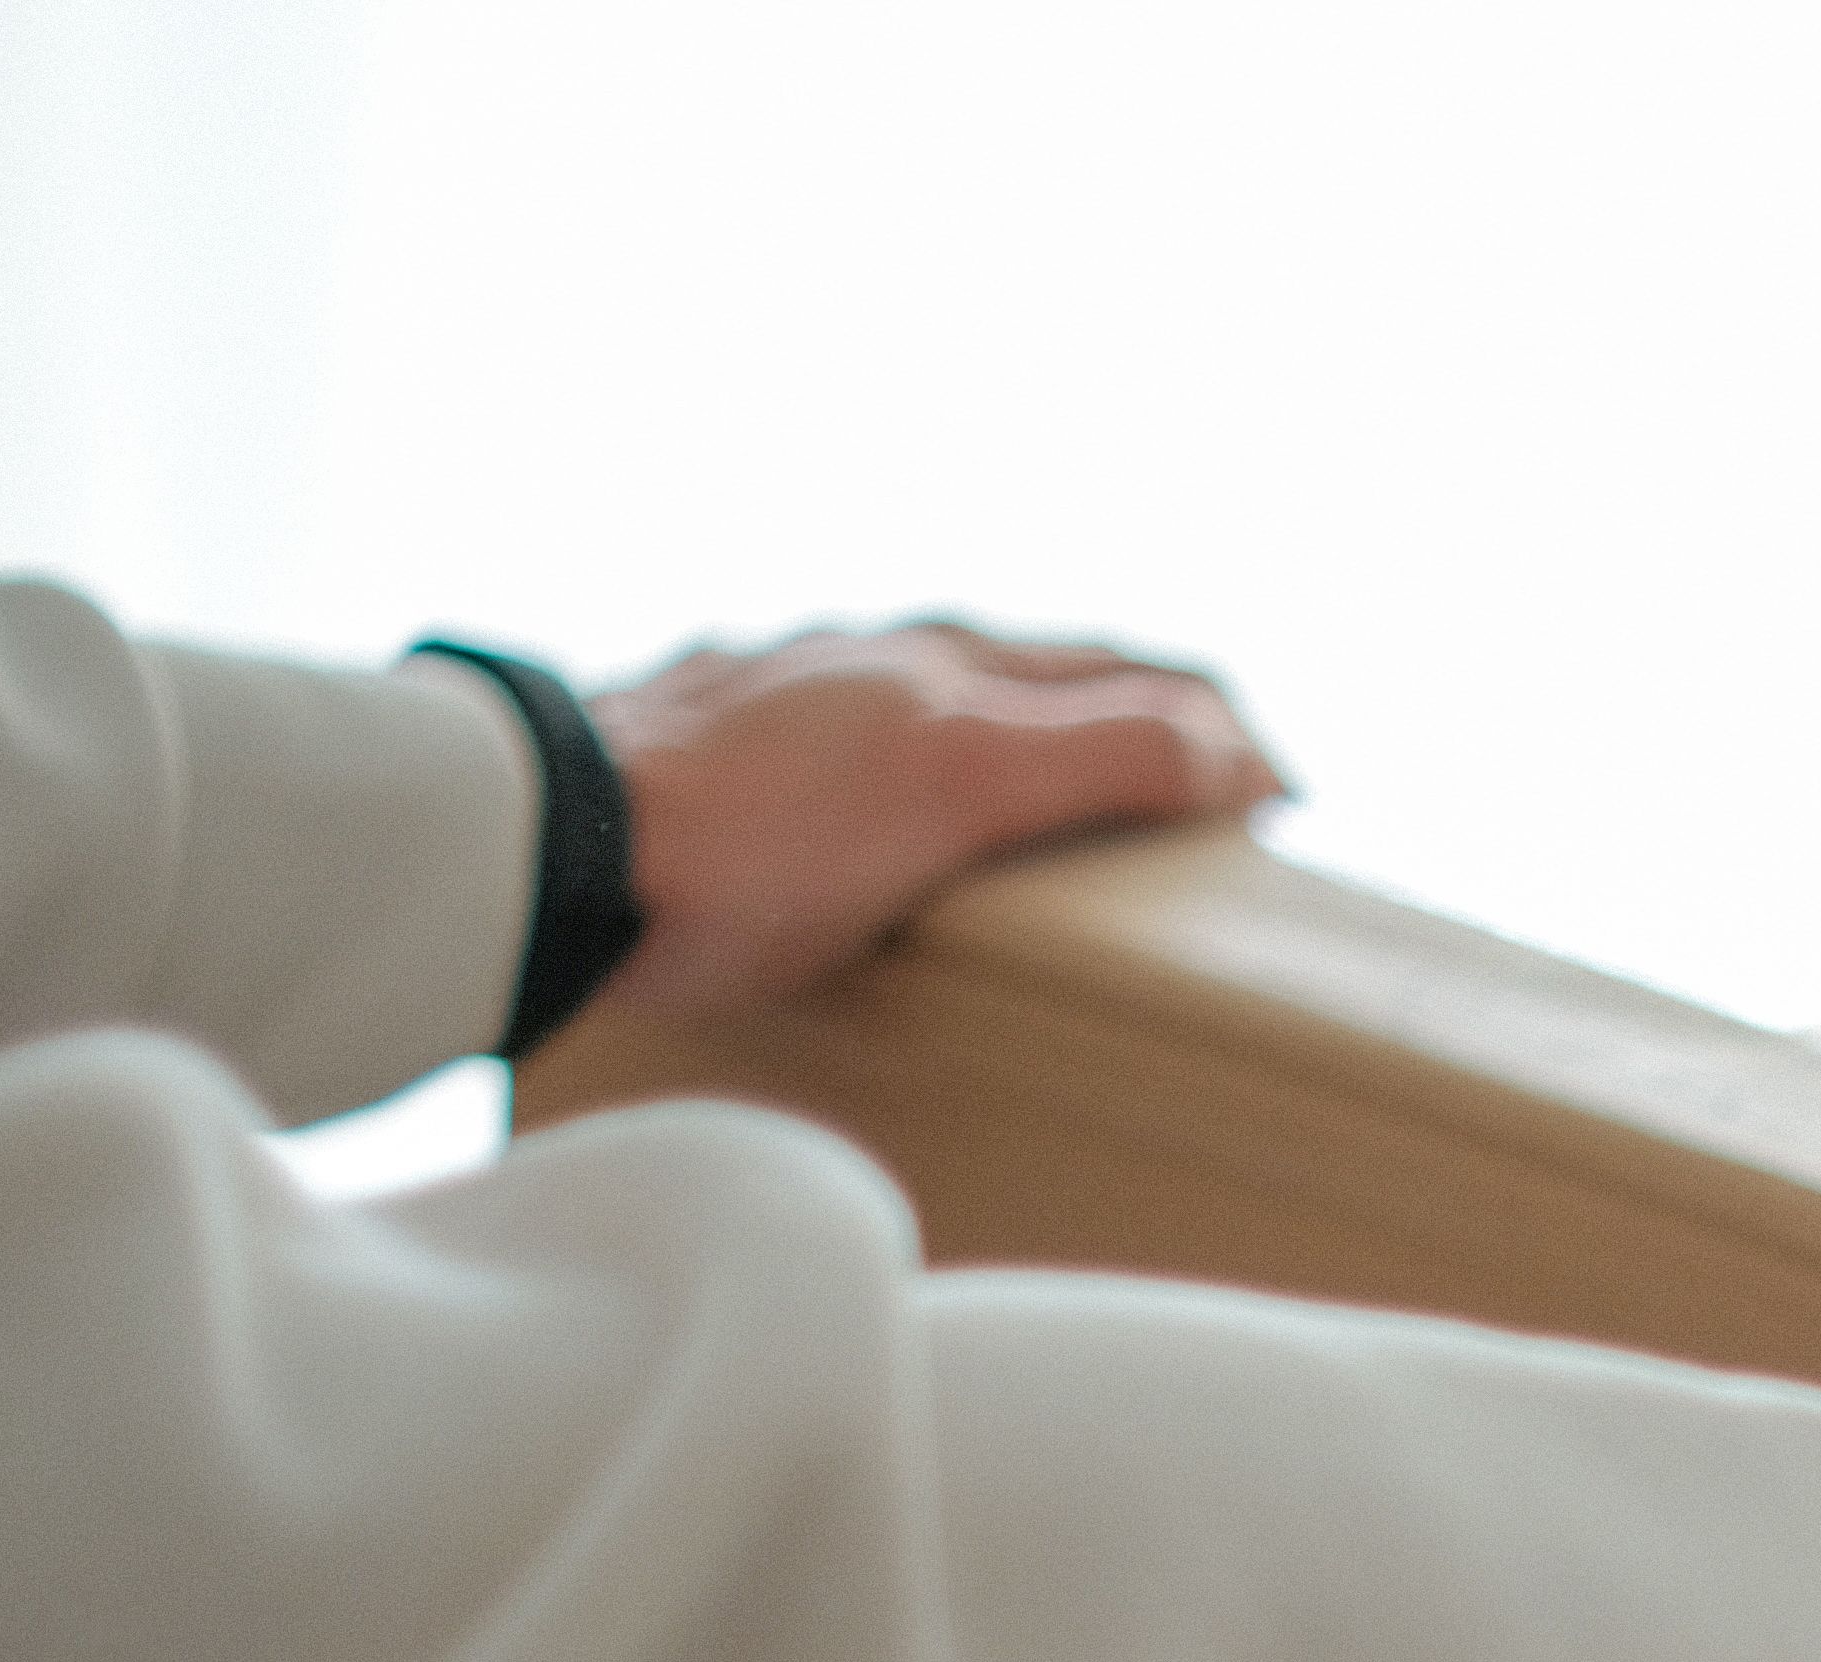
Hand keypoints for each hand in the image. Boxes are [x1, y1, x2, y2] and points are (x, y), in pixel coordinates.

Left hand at [589, 623, 1288, 1014]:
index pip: (1124, 669)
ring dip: (1010, 748)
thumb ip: (1105, 753)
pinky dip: (904, 786)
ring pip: (932, 708)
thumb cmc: (751, 831)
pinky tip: (874, 827)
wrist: (543, 846)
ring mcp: (776, 700)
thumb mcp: (959, 784)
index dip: (1215, 724)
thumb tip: (1241, 749)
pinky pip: (837, 759)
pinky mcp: (698, 757)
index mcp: (943, 658)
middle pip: (1034, 678)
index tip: (1277, 793)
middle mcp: (865, 657)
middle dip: (1128, 720)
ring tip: (1045, 810)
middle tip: (1193, 792)